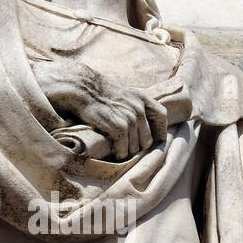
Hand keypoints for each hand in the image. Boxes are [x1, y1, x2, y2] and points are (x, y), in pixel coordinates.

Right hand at [32, 57, 167, 159]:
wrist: (81, 88)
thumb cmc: (98, 92)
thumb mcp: (123, 93)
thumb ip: (134, 103)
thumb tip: (141, 118)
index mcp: (142, 98)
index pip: (161, 116)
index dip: (159, 131)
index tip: (156, 140)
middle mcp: (138, 108)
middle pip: (148, 137)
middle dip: (139, 146)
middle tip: (128, 148)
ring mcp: (128, 118)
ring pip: (136, 146)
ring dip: (128, 151)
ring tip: (120, 152)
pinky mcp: (117, 127)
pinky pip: (123, 148)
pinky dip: (119, 153)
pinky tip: (114, 153)